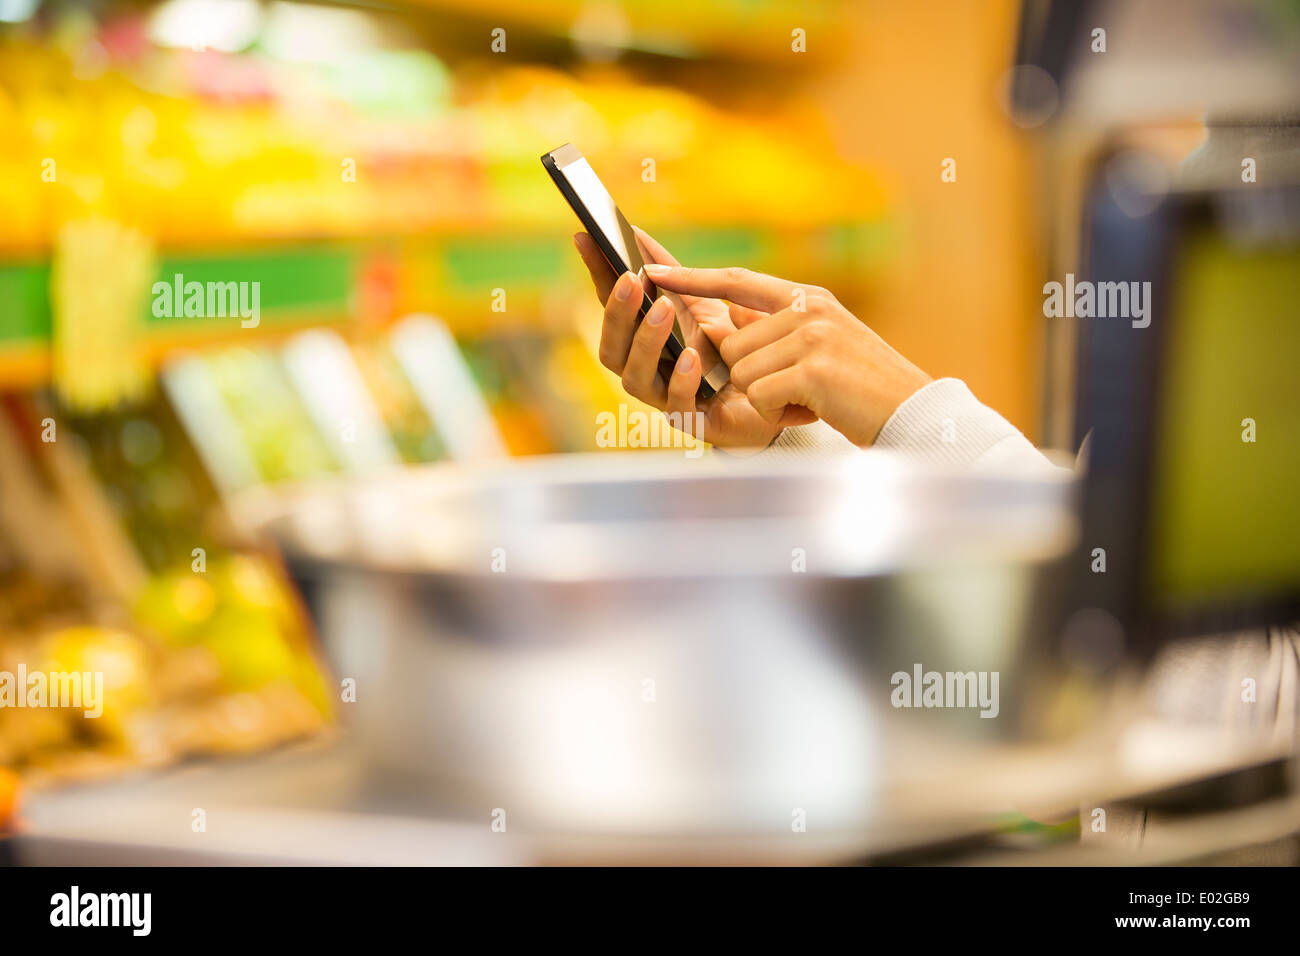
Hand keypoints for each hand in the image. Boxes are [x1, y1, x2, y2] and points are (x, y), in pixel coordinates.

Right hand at [574, 229, 815, 448]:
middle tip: (630, 279)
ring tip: (662, 309)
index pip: (613, 308)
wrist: (777, 393)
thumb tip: (639, 235)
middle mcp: (648, 372)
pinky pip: (678, 408)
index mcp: (646, 341)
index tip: (586, 239)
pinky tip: (690, 356)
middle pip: (611, 349)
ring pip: (635, 379)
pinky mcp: (696, 424)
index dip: (597, 276)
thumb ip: (678, 276)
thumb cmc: (738, 349)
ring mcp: (668, 400)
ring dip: (645, 343)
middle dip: (617, 314)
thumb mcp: (709, 304)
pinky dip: (681, 381)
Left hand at [642, 264, 931, 445]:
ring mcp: (812, 336)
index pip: (737, 281)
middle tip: (800, 390)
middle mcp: (808, 309)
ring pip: (743, 373)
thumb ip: (778, 328)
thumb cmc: (862, 388)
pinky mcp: (812, 369)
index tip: (654, 272)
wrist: (911, 414)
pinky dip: (780, 413)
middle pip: (734, 345)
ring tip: (811, 399)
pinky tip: (815, 410)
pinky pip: (760, 395)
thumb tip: (727, 316)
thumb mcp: (823, 345)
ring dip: (769, 398)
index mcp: (808, 298)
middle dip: (755, 379)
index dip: (693, 279)